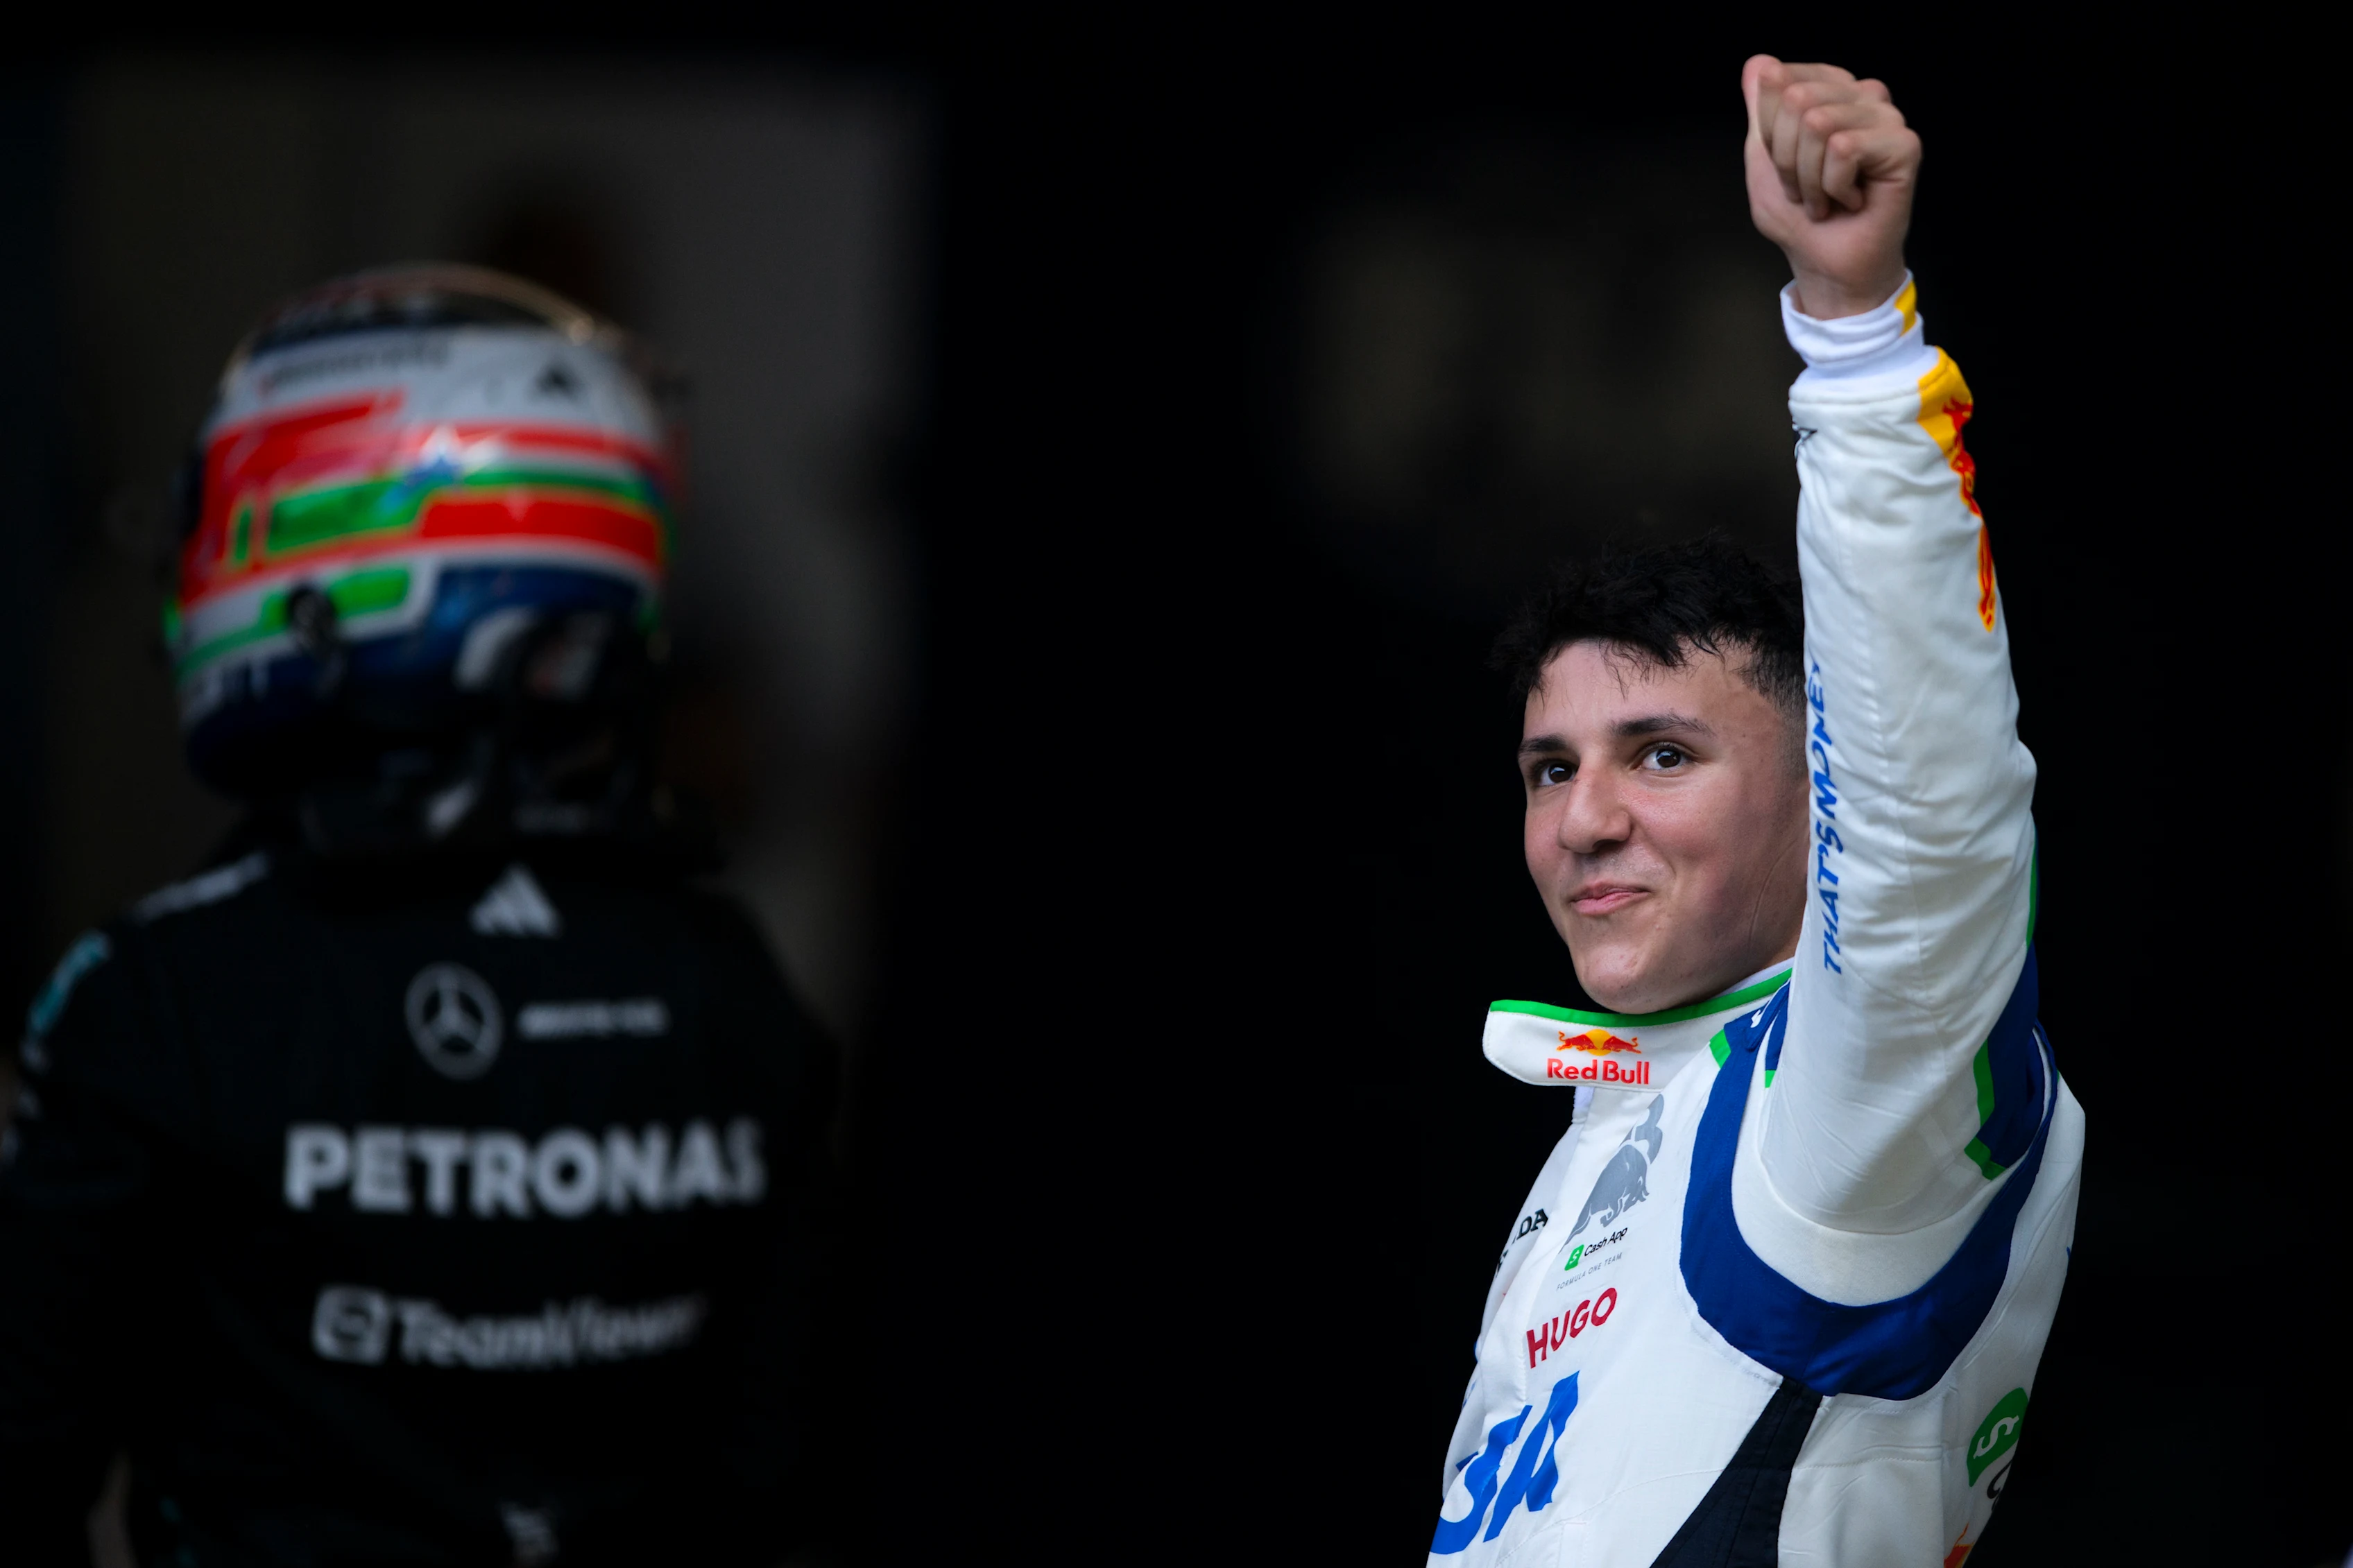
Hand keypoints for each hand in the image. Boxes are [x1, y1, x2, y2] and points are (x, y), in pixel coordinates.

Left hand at [1742, 56, 1919, 318]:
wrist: (1826, 263)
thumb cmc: (1800, 217)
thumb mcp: (1762, 159)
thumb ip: (1760, 110)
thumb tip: (1758, 63)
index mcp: (1829, 92)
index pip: (1779, 81)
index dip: (1770, 134)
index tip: (1786, 167)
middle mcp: (1862, 95)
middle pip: (1797, 99)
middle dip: (1787, 158)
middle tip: (1806, 188)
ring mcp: (1886, 117)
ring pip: (1820, 123)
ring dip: (1810, 177)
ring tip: (1826, 197)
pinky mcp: (1904, 144)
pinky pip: (1844, 149)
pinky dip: (1834, 186)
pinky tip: (1851, 200)